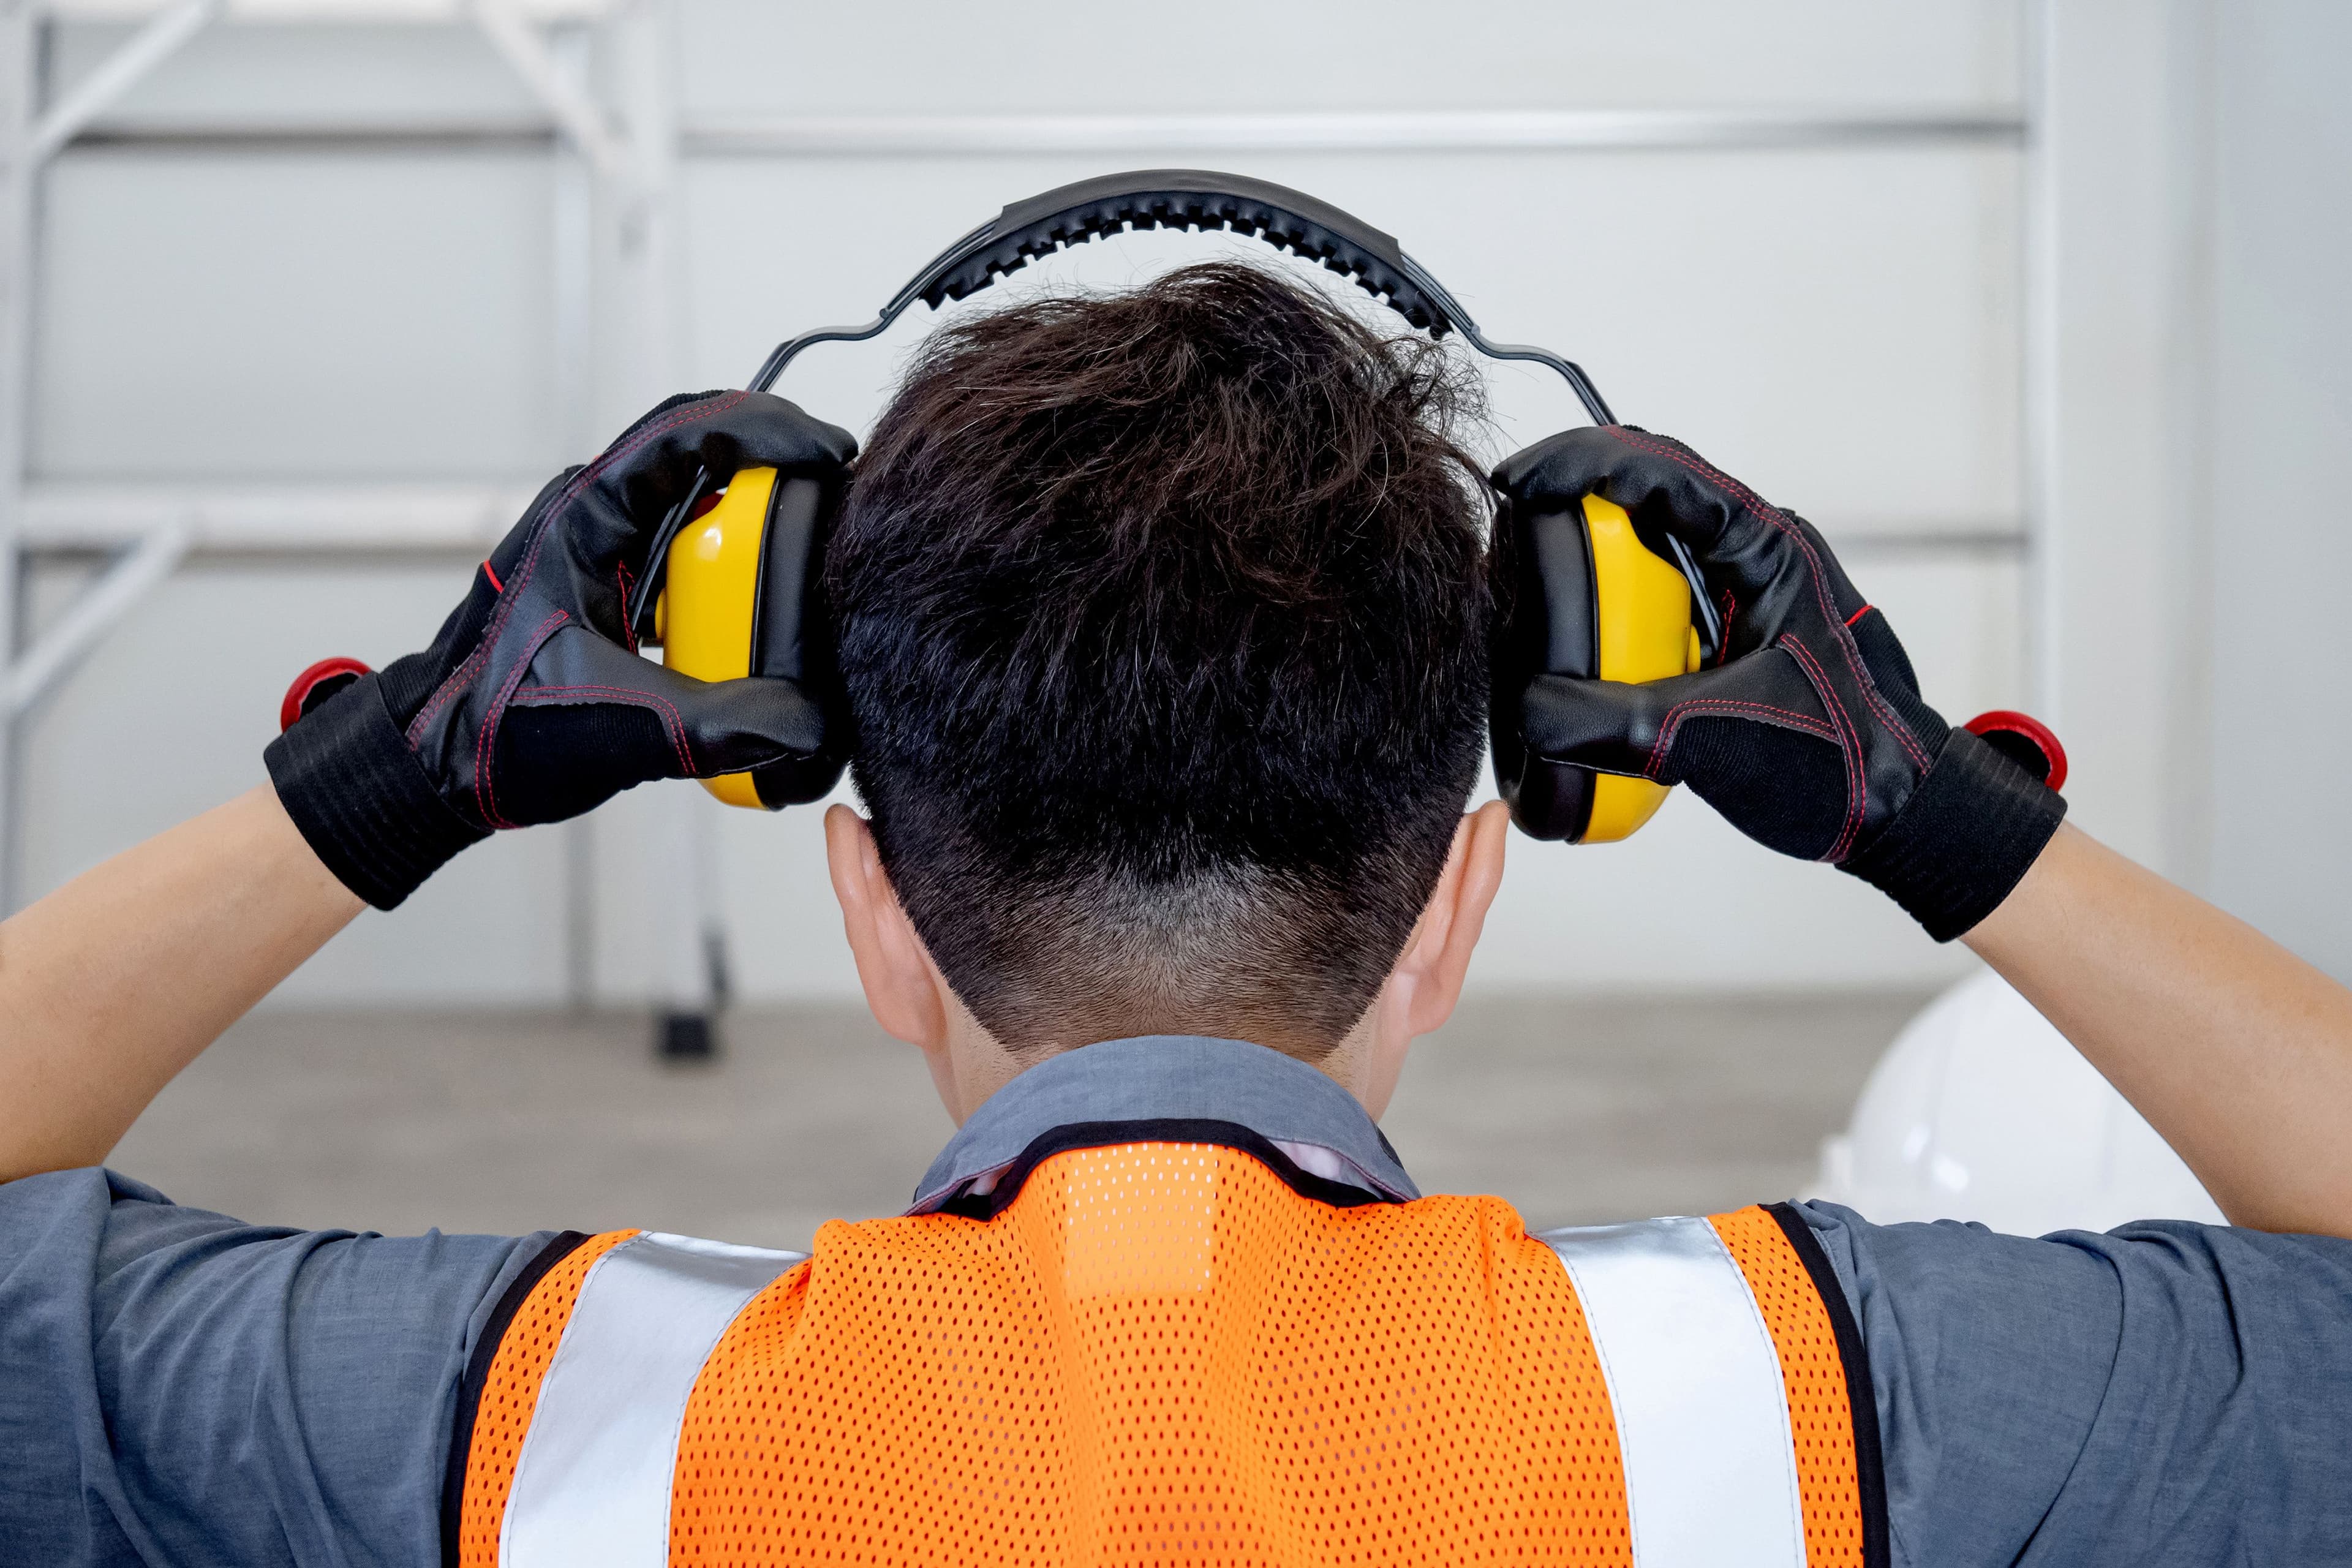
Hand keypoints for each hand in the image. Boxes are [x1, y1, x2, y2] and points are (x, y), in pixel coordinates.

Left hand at [266, 390, 856, 908]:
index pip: (685, 433)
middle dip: (776, 481)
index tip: (829, 452)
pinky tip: (764, 628)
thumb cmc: (489, 730)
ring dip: (756, 539)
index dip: (766, 428)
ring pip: (700, 517)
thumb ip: (720, 726)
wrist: (434, 769)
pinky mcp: (616, 596)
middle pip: (705, 465)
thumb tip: (811, 726)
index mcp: (582, 519)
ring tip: (811, 569)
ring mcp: (605, 556)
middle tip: (837, 510)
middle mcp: (595, 521)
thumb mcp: (618, 727)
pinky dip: (734, 587)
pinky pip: (691, 568)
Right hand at [1491, 425, 2062, 939]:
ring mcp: (1738, 596)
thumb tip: (1529, 708)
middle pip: (1644, 497)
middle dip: (1571, 509)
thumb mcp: (1717, 738)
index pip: (1660, 470)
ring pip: (1644, 551)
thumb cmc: (1851, 763)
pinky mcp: (1724, 636)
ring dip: (1589, 571)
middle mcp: (1751, 558)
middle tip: (1512, 537)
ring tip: (1536, 597)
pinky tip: (1581, 659)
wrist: (1902, 813)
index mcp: (1767, 549)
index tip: (1515, 483)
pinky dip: (1608, 623)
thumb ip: (1614, 724)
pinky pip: (1651, 607)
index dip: (1578, 462)